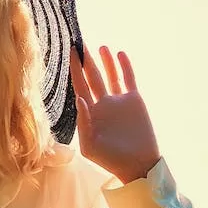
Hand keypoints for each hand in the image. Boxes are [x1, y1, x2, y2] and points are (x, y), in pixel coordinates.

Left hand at [69, 43, 161, 182]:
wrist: (137, 164)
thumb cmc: (110, 159)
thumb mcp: (89, 145)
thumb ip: (83, 123)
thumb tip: (80, 99)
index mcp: (89, 112)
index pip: (79, 85)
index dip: (75, 69)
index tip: (70, 52)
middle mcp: (102, 103)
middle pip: (92, 77)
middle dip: (87, 61)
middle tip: (80, 42)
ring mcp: (118, 101)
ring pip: (110, 75)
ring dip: (105, 61)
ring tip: (100, 46)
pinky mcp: (134, 101)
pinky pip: (128, 79)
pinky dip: (124, 67)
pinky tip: (119, 54)